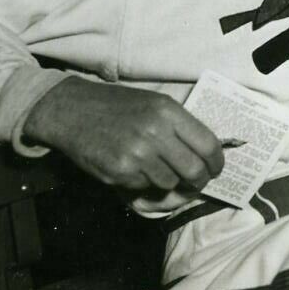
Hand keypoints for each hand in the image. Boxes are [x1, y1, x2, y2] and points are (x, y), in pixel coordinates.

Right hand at [23, 76, 225, 196]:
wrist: (71, 110)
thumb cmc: (116, 106)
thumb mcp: (153, 103)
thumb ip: (180, 126)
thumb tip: (207, 153)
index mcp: (168, 111)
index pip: (208, 145)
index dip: (217, 163)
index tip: (216, 169)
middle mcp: (155, 132)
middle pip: (194, 171)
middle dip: (199, 181)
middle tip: (197, 182)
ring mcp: (137, 154)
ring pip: (170, 183)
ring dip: (167, 181)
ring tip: (156, 168)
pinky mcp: (119, 171)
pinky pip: (144, 186)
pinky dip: (143, 182)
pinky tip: (132, 167)